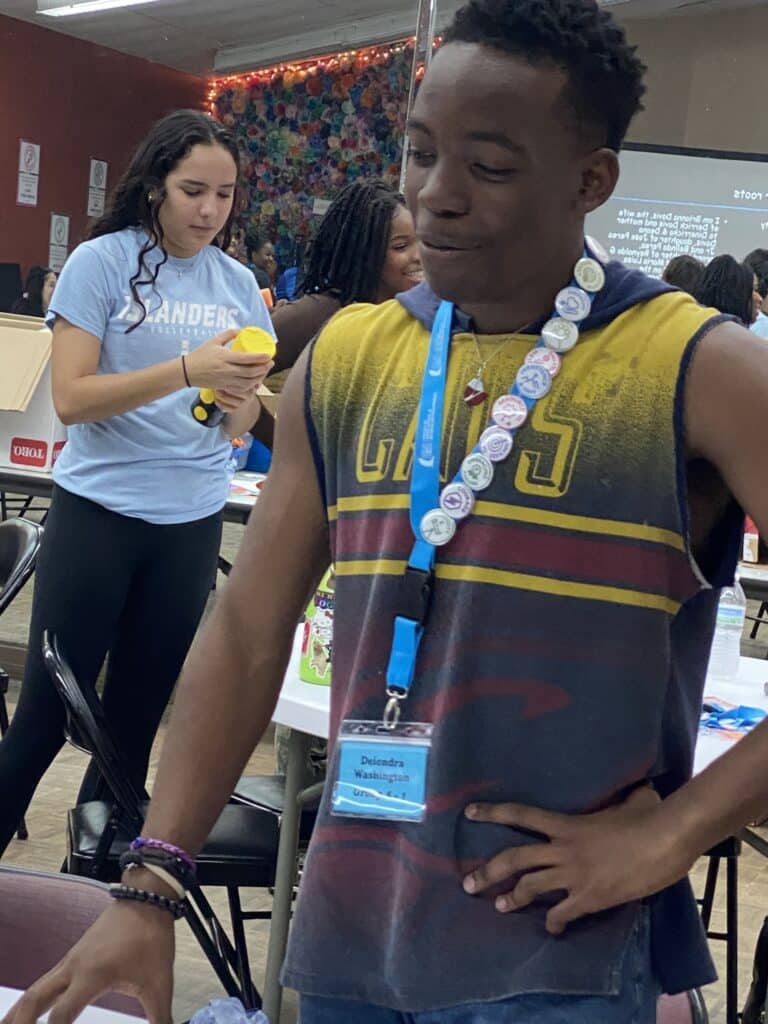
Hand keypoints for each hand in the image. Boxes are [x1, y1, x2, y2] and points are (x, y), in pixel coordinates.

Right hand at [1, 901, 174, 1023]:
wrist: (146, 898)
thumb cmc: (151, 938)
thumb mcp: (159, 982)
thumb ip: (160, 1016)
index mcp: (91, 976)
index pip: (60, 1018)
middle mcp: (73, 968)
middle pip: (33, 1000)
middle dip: (20, 1022)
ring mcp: (70, 960)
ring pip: (35, 989)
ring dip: (19, 1012)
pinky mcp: (73, 957)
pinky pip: (44, 981)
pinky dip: (31, 999)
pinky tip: (29, 1010)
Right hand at [185, 330, 272, 394]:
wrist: (188, 371)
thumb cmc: (200, 355)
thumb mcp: (214, 341)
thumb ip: (228, 334)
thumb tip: (241, 330)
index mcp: (225, 357)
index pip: (246, 358)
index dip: (260, 357)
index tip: (268, 355)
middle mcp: (227, 369)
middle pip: (250, 371)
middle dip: (263, 368)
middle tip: (271, 363)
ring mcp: (226, 380)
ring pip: (248, 382)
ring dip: (259, 377)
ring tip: (265, 371)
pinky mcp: (224, 386)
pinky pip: (241, 388)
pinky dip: (250, 386)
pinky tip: (255, 381)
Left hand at [462, 786, 694, 933]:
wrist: (664, 841)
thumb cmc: (649, 817)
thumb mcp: (632, 799)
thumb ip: (626, 795)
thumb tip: (642, 788)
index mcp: (567, 823)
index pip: (521, 814)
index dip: (492, 812)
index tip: (468, 813)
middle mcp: (563, 849)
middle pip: (514, 858)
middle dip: (488, 871)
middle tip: (469, 884)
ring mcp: (574, 875)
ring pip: (530, 888)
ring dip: (512, 899)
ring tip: (499, 906)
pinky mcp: (590, 898)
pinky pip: (562, 914)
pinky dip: (554, 923)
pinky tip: (552, 929)